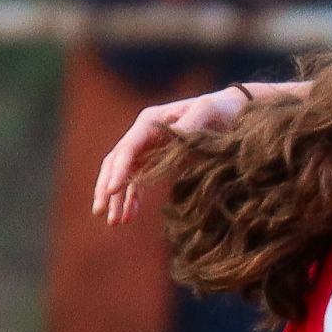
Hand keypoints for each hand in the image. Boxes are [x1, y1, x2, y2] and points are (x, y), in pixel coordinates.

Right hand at [90, 88, 249, 224]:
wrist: (230, 112)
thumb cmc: (220, 109)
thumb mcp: (208, 111)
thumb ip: (191, 122)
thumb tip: (175, 135)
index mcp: (149, 122)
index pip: (127, 149)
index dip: (119, 170)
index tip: (113, 191)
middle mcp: (142, 134)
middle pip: (115, 162)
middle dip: (107, 188)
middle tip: (100, 212)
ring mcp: (147, 148)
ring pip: (123, 175)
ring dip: (117, 199)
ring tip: (114, 222)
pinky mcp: (155, 161)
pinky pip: (137, 182)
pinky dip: (131, 199)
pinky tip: (129, 216)